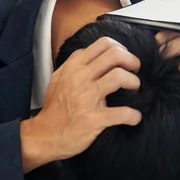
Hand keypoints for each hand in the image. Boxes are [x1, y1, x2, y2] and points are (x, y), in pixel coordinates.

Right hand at [20, 37, 141, 172]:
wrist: (44, 136)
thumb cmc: (54, 108)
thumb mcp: (58, 78)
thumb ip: (74, 64)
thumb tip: (92, 53)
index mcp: (74, 67)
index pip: (103, 43)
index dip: (120, 49)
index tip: (124, 59)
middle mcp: (80, 78)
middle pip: (115, 55)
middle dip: (132, 60)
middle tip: (134, 70)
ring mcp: (87, 98)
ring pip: (120, 76)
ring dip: (134, 82)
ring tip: (134, 89)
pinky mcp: (94, 119)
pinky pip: (122, 113)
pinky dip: (133, 115)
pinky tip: (134, 117)